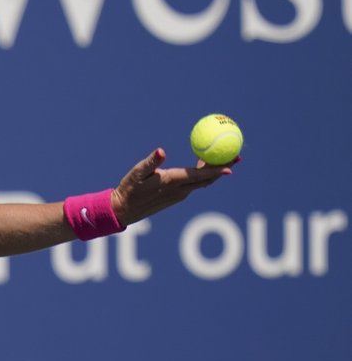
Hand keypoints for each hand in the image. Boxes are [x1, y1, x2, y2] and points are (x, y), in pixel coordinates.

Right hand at [111, 148, 233, 226]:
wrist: (124, 210)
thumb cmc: (129, 189)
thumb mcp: (137, 172)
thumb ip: (151, 162)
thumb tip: (162, 151)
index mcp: (173, 182)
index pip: (201, 176)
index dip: (217, 170)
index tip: (232, 165)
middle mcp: (180, 190)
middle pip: (207, 179)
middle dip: (223, 168)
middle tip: (236, 156)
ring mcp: (179, 195)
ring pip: (201, 182)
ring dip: (213, 172)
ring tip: (224, 159)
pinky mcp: (175, 197)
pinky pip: (194, 185)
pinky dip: (202, 175)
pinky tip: (200, 167)